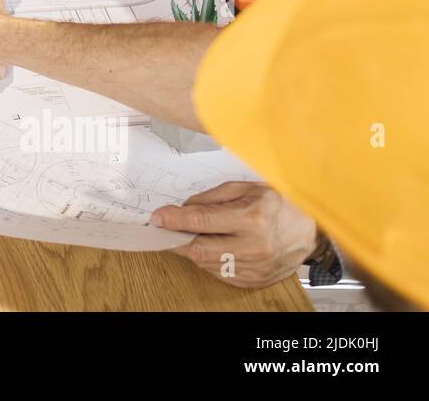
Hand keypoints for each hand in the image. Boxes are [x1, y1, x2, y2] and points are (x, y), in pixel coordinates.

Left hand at [151, 182, 318, 288]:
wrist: (311, 230)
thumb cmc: (279, 204)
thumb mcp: (246, 188)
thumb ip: (212, 198)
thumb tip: (183, 209)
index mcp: (253, 218)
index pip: (201, 222)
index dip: (174, 220)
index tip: (158, 217)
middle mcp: (255, 247)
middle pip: (199, 249)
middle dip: (177, 238)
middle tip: (167, 229)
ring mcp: (256, 268)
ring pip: (207, 263)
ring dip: (193, 249)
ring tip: (194, 235)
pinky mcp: (255, 281)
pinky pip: (220, 274)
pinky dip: (210, 261)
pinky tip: (214, 247)